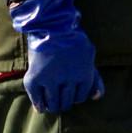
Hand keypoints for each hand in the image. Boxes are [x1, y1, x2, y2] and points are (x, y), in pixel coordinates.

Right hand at [10, 0, 103, 114]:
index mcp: (84, 75)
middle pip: (67, 102)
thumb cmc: (73, 40)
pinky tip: (40, 107)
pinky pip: (36, 98)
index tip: (70, 93)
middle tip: (59, 100)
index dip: (76, 96)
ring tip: (50, 103)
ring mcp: (51, 80)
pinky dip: (38, 104)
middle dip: (64, 102)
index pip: (81, 97)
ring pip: (53, 103)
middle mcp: (69, 80)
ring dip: (52, 105)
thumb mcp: (89, 56)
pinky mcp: (35, 78)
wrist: (50, 25)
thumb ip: (95, 78)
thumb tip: (97, 97)